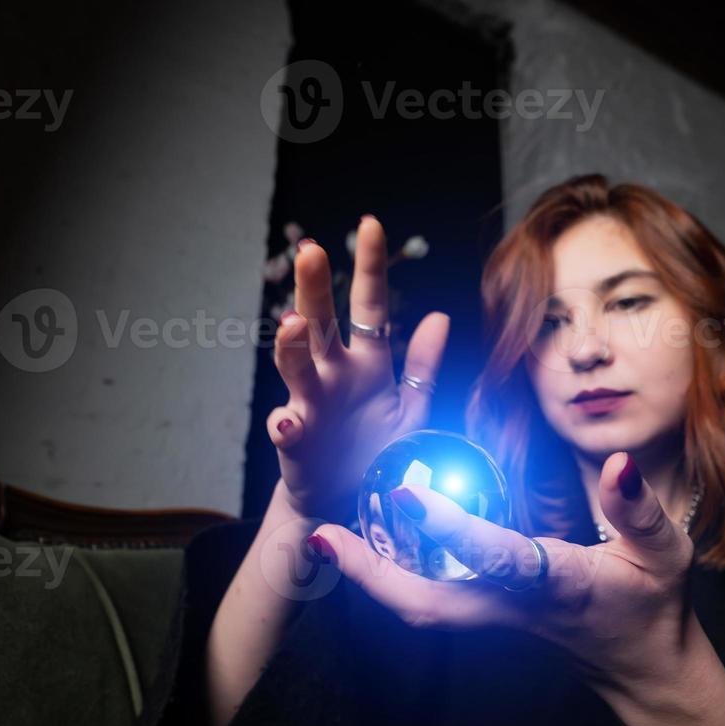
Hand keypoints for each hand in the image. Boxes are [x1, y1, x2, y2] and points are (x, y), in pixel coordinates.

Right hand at [268, 216, 449, 519]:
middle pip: (323, 321)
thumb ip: (424, 366)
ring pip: (296, 365)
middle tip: (311, 252)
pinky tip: (288, 422)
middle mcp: (334, 374)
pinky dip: (284, 424)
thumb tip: (439, 316)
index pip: (369, 305)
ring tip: (293, 323)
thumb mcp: (412, 409)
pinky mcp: (295, 441)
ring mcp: (311, 403)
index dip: (370, 267)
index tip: (370, 224)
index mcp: (367, 361)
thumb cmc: (377, 449)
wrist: (349, 501)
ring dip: (290, 344)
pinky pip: (286, 428)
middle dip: (315, 287)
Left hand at [303, 452, 697, 691]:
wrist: (641, 670)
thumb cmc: (653, 607)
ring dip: (368, 577)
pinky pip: (426, 601)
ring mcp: (493, 618)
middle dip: (371, 574)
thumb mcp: (664, 554)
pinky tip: (363, 544)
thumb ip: (638, 509)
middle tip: (321, 535)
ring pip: (417, 607)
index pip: (498, 557)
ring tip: (324, 536)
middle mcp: (512, 606)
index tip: (408, 495)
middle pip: (427, 603)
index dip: (453, 529)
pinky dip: (388, 578)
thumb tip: (618, 462)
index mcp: (556, 584)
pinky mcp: (483, 616)